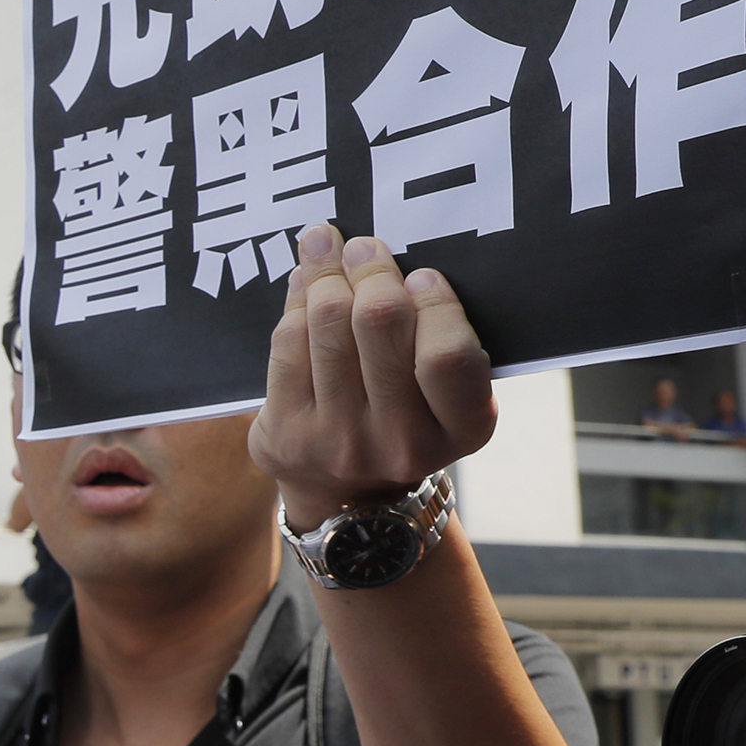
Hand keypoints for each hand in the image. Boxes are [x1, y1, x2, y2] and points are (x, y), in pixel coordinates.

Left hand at [248, 223, 494, 523]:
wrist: (350, 500)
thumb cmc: (409, 423)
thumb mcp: (449, 399)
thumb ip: (441, 339)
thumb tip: (396, 259)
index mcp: (460, 430)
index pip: (448, 355)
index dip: (434, 304)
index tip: (422, 274)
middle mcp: (399, 442)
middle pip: (380, 324)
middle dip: (372, 270)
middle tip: (365, 245)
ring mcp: (337, 442)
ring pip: (326, 326)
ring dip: (326, 274)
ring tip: (328, 247)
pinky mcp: (284, 435)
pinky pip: (287, 345)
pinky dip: (295, 302)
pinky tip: (302, 281)